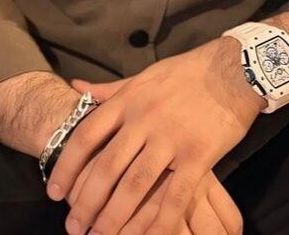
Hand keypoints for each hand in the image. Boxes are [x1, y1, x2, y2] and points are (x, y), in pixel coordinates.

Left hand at [47, 37, 259, 233]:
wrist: (234, 70)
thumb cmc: (186, 73)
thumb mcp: (144, 76)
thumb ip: (110, 89)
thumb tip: (75, 86)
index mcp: (129, 99)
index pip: (87, 135)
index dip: (67, 166)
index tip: (54, 191)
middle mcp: (144, 119)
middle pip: (106, 166)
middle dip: (86, 201)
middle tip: (73, 226)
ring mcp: (171, 137)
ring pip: (135, 185)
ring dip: (114, 216)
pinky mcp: (198, 154)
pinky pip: (175, 195)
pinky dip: (160, 221)